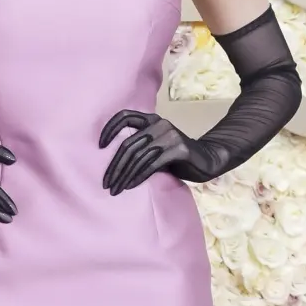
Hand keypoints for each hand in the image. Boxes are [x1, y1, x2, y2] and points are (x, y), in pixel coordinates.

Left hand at [98, 110, 214, 193]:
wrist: (206, 161)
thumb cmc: (175, 157)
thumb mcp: (154, 148)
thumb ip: (138, 148)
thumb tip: (111, 162)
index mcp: (152, 119)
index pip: (125, 116)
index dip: (110, 128)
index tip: (99, 146)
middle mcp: (159, 124)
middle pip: (128, 144)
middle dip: (114, 166)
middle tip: (106, 183)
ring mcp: (170, 136)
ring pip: (138, 157)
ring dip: (124, 176)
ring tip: (115, 189)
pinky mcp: (178, 149)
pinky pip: (151, 165)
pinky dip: (138, 177)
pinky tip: (129, 186)